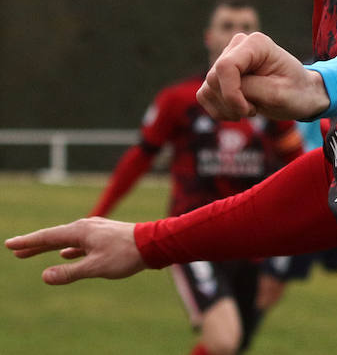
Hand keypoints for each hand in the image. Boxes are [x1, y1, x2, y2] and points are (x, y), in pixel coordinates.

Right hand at [5, 218, 146, 283]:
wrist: (155, 243)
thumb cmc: (126, 255)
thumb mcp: (95, 267)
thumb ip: (69, 273)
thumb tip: (44, 276)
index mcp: (81, 231)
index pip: (47, 237)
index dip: (27, 242)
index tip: (10, 244)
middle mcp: (86, 227)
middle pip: (54, 236)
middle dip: (34, 244)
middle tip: (14, 250)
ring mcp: (96, 230)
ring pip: (66, 240)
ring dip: (49, 247)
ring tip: (33, 253)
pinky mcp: (105, 236)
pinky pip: (80, 243)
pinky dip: (69, 249)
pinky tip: (65, 254)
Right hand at [198, 31, 328, 119]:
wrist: (300, 95)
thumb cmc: (295, 92)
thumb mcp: (278, 94)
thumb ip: (249, 88)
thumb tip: (215, 84)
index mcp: (257, 44)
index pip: (226, 67)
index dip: (231, 93)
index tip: (248, 110)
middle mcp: (239, 46)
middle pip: (214, 78)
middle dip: (231, 102)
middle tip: (254, 110)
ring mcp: (227, 59)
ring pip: (207, 89)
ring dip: (226, 108)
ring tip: (251, 109)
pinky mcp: (219, 74)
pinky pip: (204, 95)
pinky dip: (219, 109)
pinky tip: (238, 111)